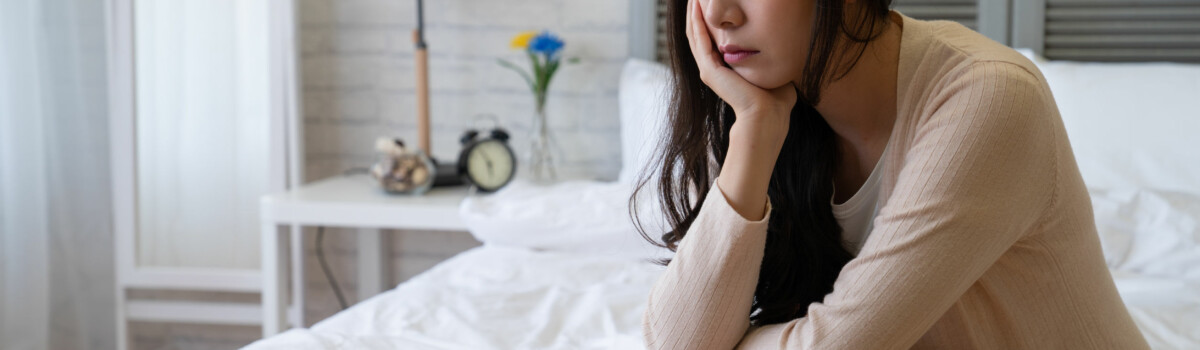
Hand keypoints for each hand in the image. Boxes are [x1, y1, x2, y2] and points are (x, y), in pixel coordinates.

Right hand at [687, 0, 794, 220]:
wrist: (769, 119)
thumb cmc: (776, 101)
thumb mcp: (772, 70)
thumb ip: (769, 58)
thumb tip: (781, 47)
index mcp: (725, 68)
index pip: (714, 36)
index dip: (711, 16)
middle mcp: (712, 67)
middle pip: (700, 31)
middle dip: (698, 10)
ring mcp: (708, 69)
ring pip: (695, 33)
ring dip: (693, 12)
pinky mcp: (709, 70)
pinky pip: (699, 40)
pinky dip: (696, 21)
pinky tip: (695, 6)